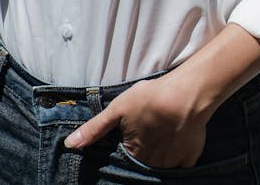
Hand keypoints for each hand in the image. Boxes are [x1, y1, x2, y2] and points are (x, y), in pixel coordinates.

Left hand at [64, 70, 208, 169]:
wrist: (186, 94)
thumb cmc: (150, 98)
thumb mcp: (117, 109)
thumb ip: (94, 129)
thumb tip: (69, 145)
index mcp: (133, 153)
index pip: (126, 157)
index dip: (128, 146)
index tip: (131, 137)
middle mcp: (151, 164)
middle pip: (144, 162)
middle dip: (144, 152)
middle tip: (148, 134)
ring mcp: (172, 163)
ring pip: (162, 164)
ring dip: (160, 154)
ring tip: (162, 134)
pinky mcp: (190, 159)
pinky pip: (182, 163)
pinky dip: (179, 155)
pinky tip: (178, 139)